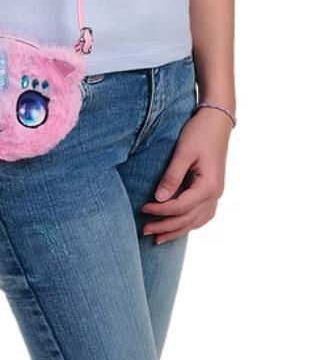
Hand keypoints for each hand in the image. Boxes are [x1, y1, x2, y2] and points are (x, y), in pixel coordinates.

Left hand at [140, 107, 232, 244]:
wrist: (216, 121)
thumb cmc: (199, 133)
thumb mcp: (183, 152)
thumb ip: (172, 176)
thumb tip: (159, 198)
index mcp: (208, 186)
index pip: (180, 207)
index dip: (160, 210)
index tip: (142, 208)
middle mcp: (215, 194)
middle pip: (188, 219)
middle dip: (166, 227)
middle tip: (144, 230)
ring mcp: (216, 194)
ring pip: (196, 221)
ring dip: (177, 230)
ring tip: (158, 238)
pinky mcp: (213, 190)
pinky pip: (202, 215)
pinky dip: (189, 223)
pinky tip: (178, 227)